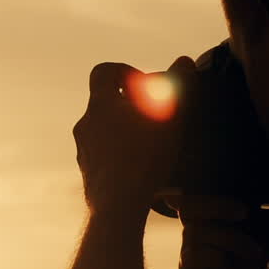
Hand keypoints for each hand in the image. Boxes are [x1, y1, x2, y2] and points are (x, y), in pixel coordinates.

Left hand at [73, 57, 194, 214]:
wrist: (118, 207)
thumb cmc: (144, 157)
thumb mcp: (170, 116)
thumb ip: (179, 84)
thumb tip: (184, 61)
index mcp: (100, 105)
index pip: (103, 72)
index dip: (124, 72)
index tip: (144, 85)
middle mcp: (85, 125)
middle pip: (106, 104)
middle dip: (131, 106)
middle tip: (157, 118)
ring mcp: (84, 152)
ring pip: (104, 133)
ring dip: (126, 133)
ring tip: (153, 147)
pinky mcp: (89, 177)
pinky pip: (104, 158)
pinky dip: (121, 157)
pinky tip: (142, 171)